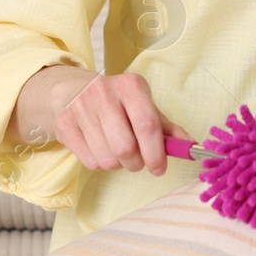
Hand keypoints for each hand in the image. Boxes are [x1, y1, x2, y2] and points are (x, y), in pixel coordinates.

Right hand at [49, 70, 192, 176]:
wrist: (71, 90)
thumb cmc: (117, 102)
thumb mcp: (143, 106)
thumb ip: (167, 128)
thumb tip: (190, 147)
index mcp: (131, 86)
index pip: (147, 125)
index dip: (156, 153)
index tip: (159, 168)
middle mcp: (104, 93)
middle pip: (126, 148)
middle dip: (136, 163)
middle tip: (137, 160)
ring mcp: (81, 108)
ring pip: (108, 159)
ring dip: (118, 165)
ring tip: (118, 151)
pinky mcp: (65, 125)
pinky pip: (90, 162)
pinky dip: (100, 164)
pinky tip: (100, 148)